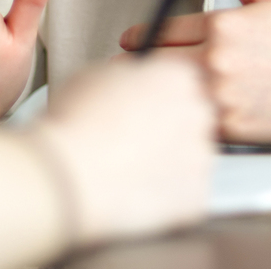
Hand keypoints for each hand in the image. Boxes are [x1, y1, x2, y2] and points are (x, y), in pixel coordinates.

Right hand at [27, 57, 213, 245]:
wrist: (70, 174)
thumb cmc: (76, 122)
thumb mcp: (98, 74)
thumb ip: (131, 75)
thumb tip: (132, 83)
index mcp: (177, 77)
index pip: (186, 82)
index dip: (162, 95)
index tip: (147, 106)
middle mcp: (197, 113)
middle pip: (195, 117)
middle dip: (173, 127)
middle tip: (139, 138)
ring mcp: (200, 156)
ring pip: (193, 157)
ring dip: (172, 161)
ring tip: (132, 168)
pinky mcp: (195, 196)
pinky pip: (188, 194)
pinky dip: (169, 195)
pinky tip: (139, 190)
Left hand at [118, 0, 270, 144]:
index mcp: (222, 26)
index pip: (163, 29)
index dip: (140, 35)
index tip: (128, 40)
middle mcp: (217, 61)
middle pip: (156, 64)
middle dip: (136, 65)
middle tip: (123, 69)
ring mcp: (222, 97)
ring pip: (167, 96)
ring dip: (154, 94)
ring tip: (142, 96)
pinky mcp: (230, 128)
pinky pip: (191, 124)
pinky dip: (181, 120)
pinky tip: (174, 118)